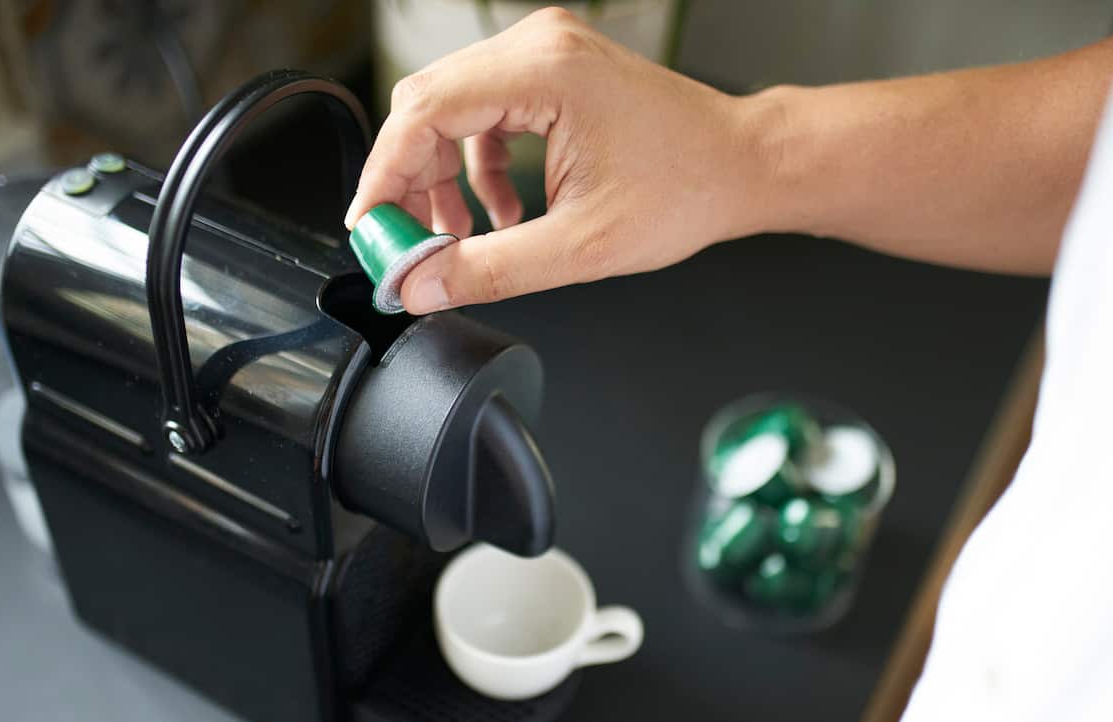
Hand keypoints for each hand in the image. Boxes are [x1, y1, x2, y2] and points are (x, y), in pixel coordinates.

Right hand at [345, 7, 772, 313]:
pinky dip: (477, 163)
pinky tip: (499, 213)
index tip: (371, 229)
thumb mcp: (580, 247)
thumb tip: (421, 284)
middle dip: (408, 179)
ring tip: (460, 236)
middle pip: (428, 104)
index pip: (424, 112)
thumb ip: (490, 269)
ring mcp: (546, 51)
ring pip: (452, 108)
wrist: (740, 165)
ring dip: (442, 174)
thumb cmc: (686, 189)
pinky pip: (484, 111)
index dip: (385, 176)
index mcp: (545, 73)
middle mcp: (539, 46)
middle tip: (406, 242)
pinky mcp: (553, 69)